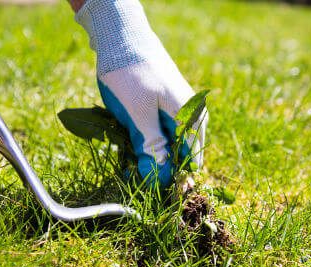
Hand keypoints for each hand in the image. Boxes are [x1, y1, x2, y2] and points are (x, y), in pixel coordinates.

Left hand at [76, 0, 207, 188]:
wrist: (120, 34)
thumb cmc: (130, 73)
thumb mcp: (137, 114)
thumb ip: (152, 146)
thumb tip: (161, 178)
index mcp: (190, 117)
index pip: (189, 160)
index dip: (171, 177)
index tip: (150, 188)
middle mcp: (190, 114)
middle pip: (179, 153)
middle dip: (158, 165)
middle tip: (133, 171)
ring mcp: (177, 109)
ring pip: (167, 143)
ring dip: (148, 152)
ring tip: (128, 153)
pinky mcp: (164, 105)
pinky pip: (159, 130)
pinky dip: (144, 139)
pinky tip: (128, 140)